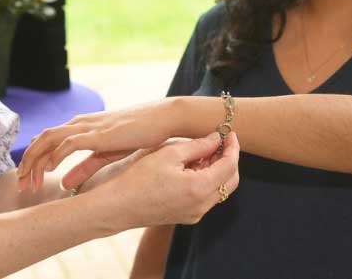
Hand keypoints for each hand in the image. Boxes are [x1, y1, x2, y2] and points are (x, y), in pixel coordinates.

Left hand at [18, 100, 179, 191]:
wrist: (162, 118)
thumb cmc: (137, 134)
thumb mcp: (106, 154)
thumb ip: (85, 167)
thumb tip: (64, 184)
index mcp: (80, 127)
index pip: (46, 140)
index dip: (33, 160)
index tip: (27, 181)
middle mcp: (79, 123)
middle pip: (41, 139)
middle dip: (27, 162)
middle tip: (21, 185)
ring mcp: (88, 126)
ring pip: (50, 139)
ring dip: (36, 161)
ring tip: (29, 181)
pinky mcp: (99, 133)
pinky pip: (70, 142)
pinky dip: (56, 155)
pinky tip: (51, 170)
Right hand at [100, 132, 239, 229]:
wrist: (118, 206)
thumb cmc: (139, 178)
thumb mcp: (168, 154)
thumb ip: (198, 146)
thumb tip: (216, 138)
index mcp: (199, 189)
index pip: (230, 166)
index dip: (233, 147)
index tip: (230, 133)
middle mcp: (202, 206)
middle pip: (230, 181)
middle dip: (229, 159)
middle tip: (219, 141)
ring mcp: (195, 214)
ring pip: (219, 190)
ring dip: (217, 170)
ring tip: (203, 150)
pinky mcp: (187, 216)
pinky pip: (206, 197)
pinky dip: (206, 180)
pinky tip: (192, 166)